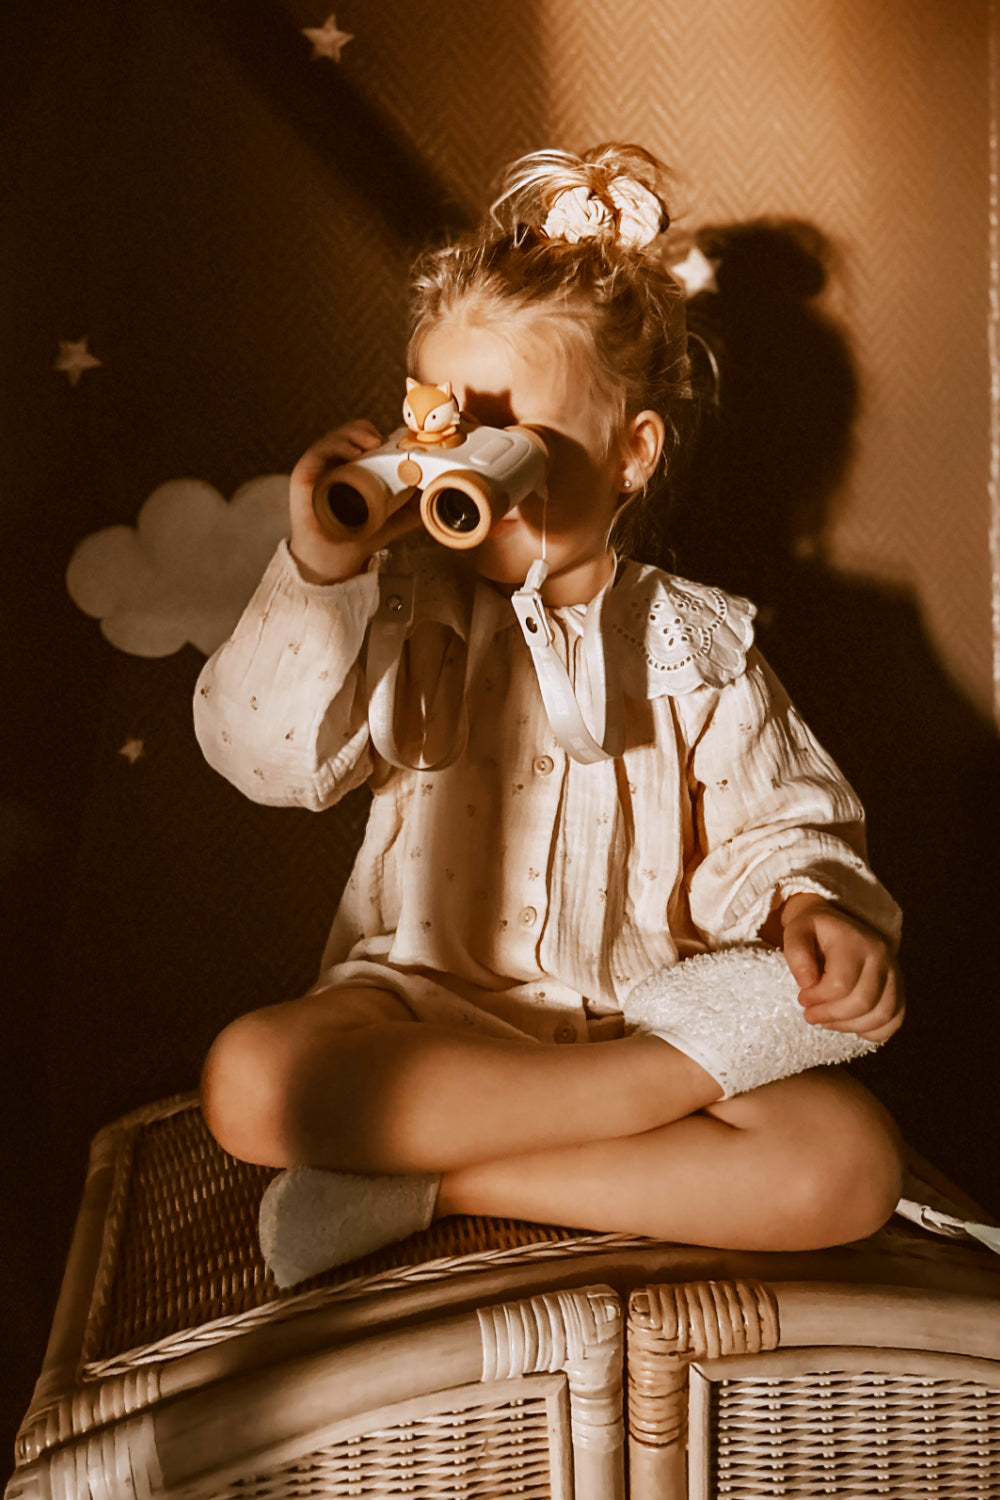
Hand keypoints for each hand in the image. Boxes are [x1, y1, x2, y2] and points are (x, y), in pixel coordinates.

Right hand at [288, 421, 422, 583]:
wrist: (333, 561)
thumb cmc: (356, 537)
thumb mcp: (392, 519)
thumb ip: (413, 508)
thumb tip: (437, 494)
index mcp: (354, 469)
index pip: (366, 439)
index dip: (382, 437)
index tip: (401, 444)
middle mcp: (336, 464)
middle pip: (352, 434)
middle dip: (372, 433)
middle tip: (388, 445)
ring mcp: (320, 467)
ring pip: (338, 437)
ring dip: (358, 435)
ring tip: (372, 445)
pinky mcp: (305, 473)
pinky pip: (320, 450)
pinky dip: (338, 444)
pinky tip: (355, 452)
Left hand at [780, 895, 903, 1043]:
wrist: (841, 926)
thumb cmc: (816, 932)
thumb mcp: (797, 931)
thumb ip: (797, 954)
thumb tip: (807, 983)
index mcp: (855, 943)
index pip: (841, 983)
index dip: (818, 997)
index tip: (803, 997)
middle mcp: (881, 958)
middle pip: (863, 1002)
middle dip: (831, 1015)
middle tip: (811, 1014)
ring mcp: (895, 976)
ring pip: (882, 1015)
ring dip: (848, 1026)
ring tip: (827, 1020)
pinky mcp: (898, 991)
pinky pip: (894, 1021)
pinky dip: (872, 1031)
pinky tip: (849, 1024)